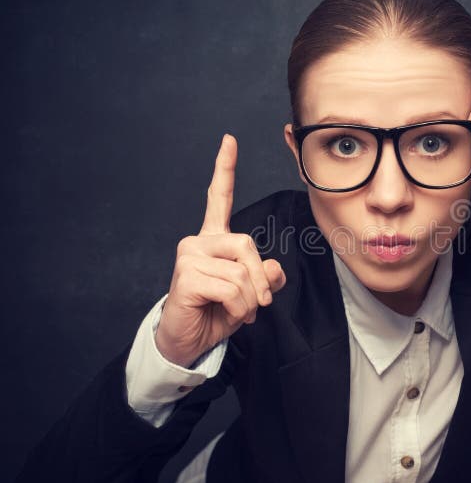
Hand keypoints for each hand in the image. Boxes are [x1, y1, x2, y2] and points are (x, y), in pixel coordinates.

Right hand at [157, 134, 286, 367]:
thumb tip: (272, 268)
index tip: (229, 140)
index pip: (219, 198)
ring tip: (240, 312)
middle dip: (260, 279)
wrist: (188, 341)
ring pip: (241, 272)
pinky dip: (239, 308)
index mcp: (214, 240)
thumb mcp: (251, 294)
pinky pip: (231, 288)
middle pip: (247, 244)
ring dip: (249, 301)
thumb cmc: (217, 313)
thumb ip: (265, 277)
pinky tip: (226, 314)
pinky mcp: (186, 275)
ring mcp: (189, 256)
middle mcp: (198, 241)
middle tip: (259, 303)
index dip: (224, 170)